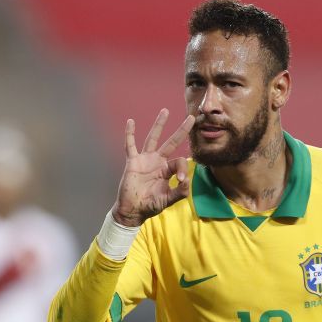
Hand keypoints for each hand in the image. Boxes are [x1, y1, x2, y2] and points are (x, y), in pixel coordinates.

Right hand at [112, 109, 195, 226]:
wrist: (133, 210)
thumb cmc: (150, 205)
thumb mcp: (168, 200)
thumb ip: (179, 192)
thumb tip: (186, 180)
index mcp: (168, 170)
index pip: (179, 161)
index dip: (183, 168)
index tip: (181, 180)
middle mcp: (158, 162)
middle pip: (172, 142)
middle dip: (181, 130)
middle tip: (192, 117)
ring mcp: (145, 160)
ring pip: (153, 138)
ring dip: (159, 124)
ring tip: (165, 111)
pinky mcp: (132, 162)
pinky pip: (130, 145)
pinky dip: (130, 134)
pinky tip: (131, 122)